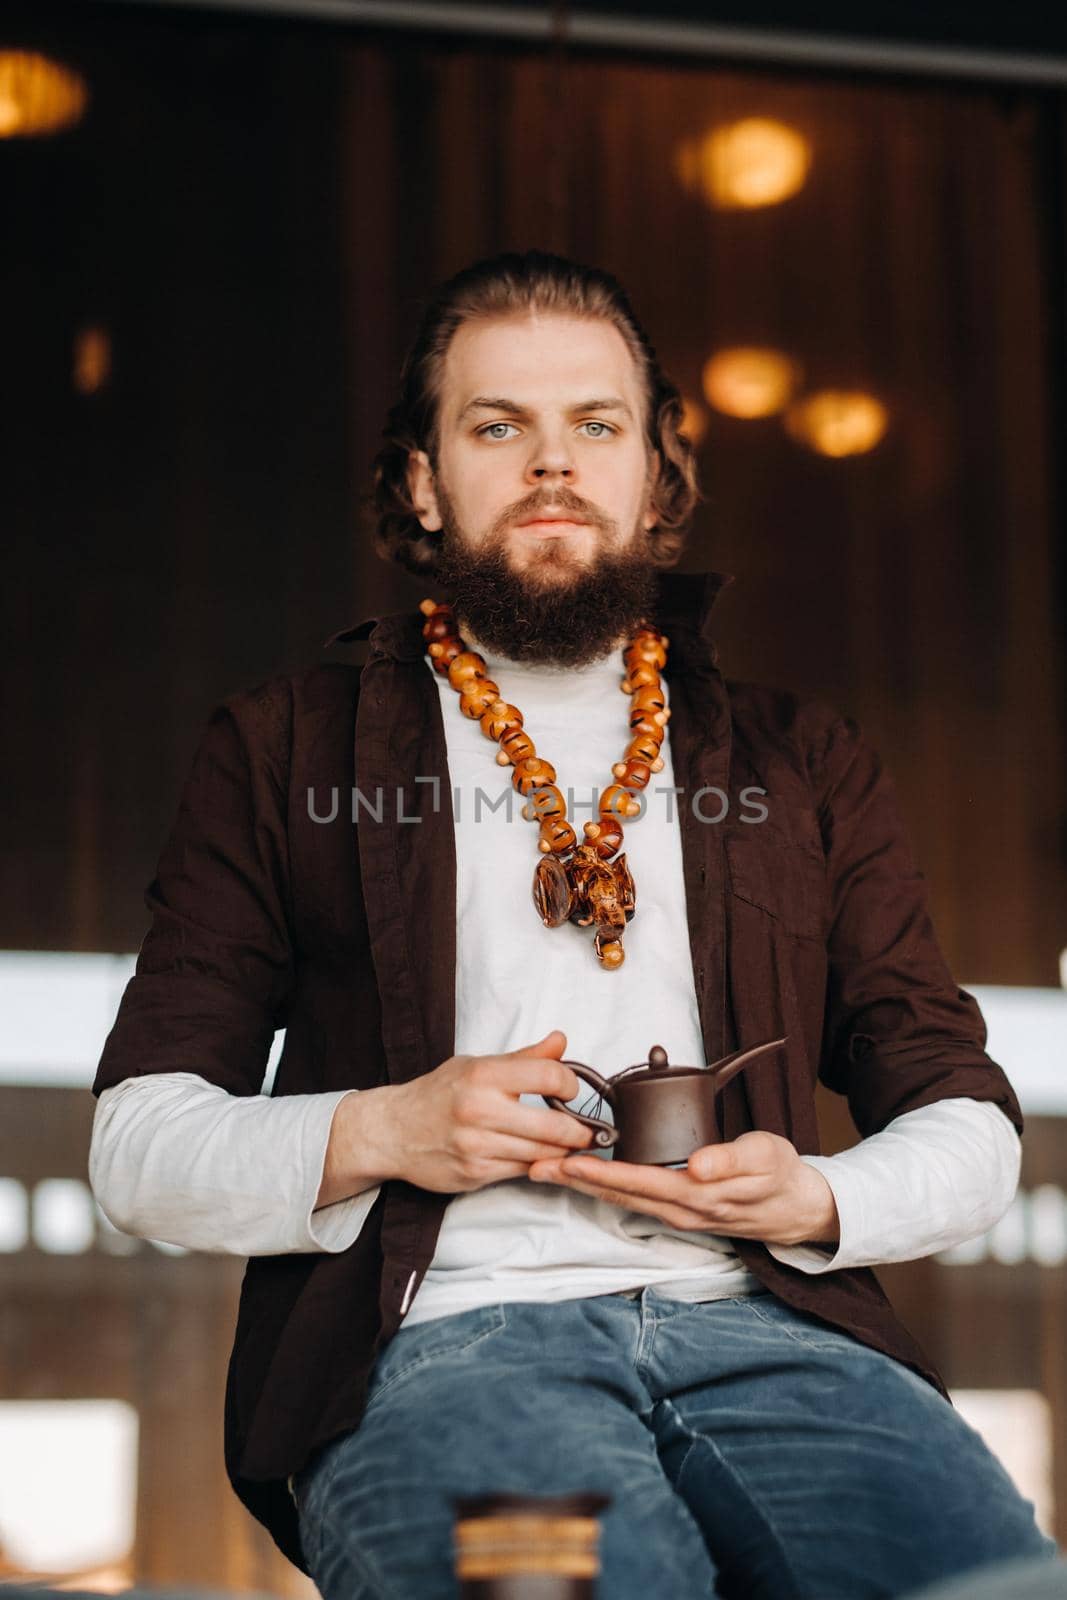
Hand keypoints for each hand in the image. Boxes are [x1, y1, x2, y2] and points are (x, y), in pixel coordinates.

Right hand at [368, 1029, 594, 1194]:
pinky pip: (522, 1172)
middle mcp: (480, 1110)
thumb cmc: (438, 1094)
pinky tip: (541, 1157)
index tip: (571, 1090)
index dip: (571, 1084)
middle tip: (589, 1130)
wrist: (393, 1130)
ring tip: (571, 1144)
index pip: (549, 1076)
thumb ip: (524, 1058)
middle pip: (554, 1126)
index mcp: (484, 1076)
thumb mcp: (477, 1065)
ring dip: (563, 1152)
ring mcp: (477, 1146)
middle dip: (580, 1131)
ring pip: (542, 1154)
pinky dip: (538, 1165)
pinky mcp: (474, 1174)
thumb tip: (561, 1041)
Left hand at [528, 1130, 839, 1246]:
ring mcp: (676, 1215)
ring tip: (547, 1169)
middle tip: (535, 1164)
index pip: (640, 1181)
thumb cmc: (779, 1175)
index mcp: (698, 1194)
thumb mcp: (765, 1157)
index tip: (568, 1161)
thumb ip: (730, 1161)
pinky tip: (585, 1177)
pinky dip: (604, 1187)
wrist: (796, 1206)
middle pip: (618, 1194)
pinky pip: (632, 1200)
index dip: (602, 1172)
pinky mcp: (676, 1210)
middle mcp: (680, 1210)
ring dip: (583, 1185)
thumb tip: (696, 1167)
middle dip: (575, 1180)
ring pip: (621, 1199)